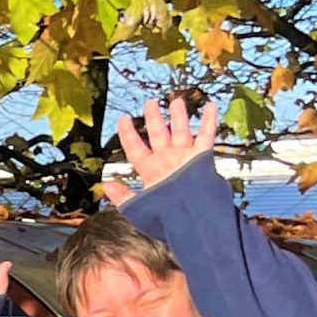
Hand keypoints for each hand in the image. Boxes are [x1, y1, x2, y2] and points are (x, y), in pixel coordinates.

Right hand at [100, 96, 219, 204]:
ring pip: (179, 129)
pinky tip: (211, 105)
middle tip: (150, 102)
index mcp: (149, 170)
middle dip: (153, 117)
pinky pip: (207, 133)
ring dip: (178, 114)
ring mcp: (184, 154)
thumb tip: (105, 185)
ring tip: (176, 101)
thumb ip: (122, 196)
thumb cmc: (164, 216)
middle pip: (157, 132)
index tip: (123, 119)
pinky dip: (209, 119)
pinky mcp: (201, 155)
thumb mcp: (137, 208)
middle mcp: (165, 158)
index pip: (134, 148)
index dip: (128, 133)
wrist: (190, 216)